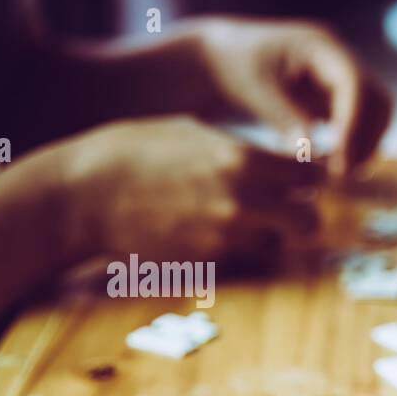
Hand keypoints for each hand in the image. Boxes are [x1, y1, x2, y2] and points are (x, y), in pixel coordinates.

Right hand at [58, 116, 322, 261]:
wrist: (84, 195)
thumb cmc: (135, 152)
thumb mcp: (193, 132)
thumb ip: (242, 149)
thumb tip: (279, 162)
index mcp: (243, 159)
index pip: (311, 176)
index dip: (309, 179)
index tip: (301, 180)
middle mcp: (243, 201)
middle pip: (309, 222)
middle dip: (302, 216)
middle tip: (286, 210)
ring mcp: (226, 237)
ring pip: (277, 245)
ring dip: (268, 235)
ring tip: (237, 218)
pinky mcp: (208, 263)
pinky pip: (243, 260)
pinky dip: (237, 249)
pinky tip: (209, 231)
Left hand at [190, 18, 390, 175]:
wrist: (224, 58)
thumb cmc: (232, 66)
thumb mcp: (254, 90)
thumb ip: (286, 119)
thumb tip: (314, 155)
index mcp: (322, 46)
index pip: (354, 85)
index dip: (353, 126)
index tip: (340, 164)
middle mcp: (341, 60)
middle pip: (378, 101)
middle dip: (366, 140)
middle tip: (342, 176)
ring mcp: (343, 79)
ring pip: (376, 116)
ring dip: (365, 147)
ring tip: (339, 175)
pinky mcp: (339, 99)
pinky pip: (362, 125)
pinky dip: (355, 147)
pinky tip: (333, 166)